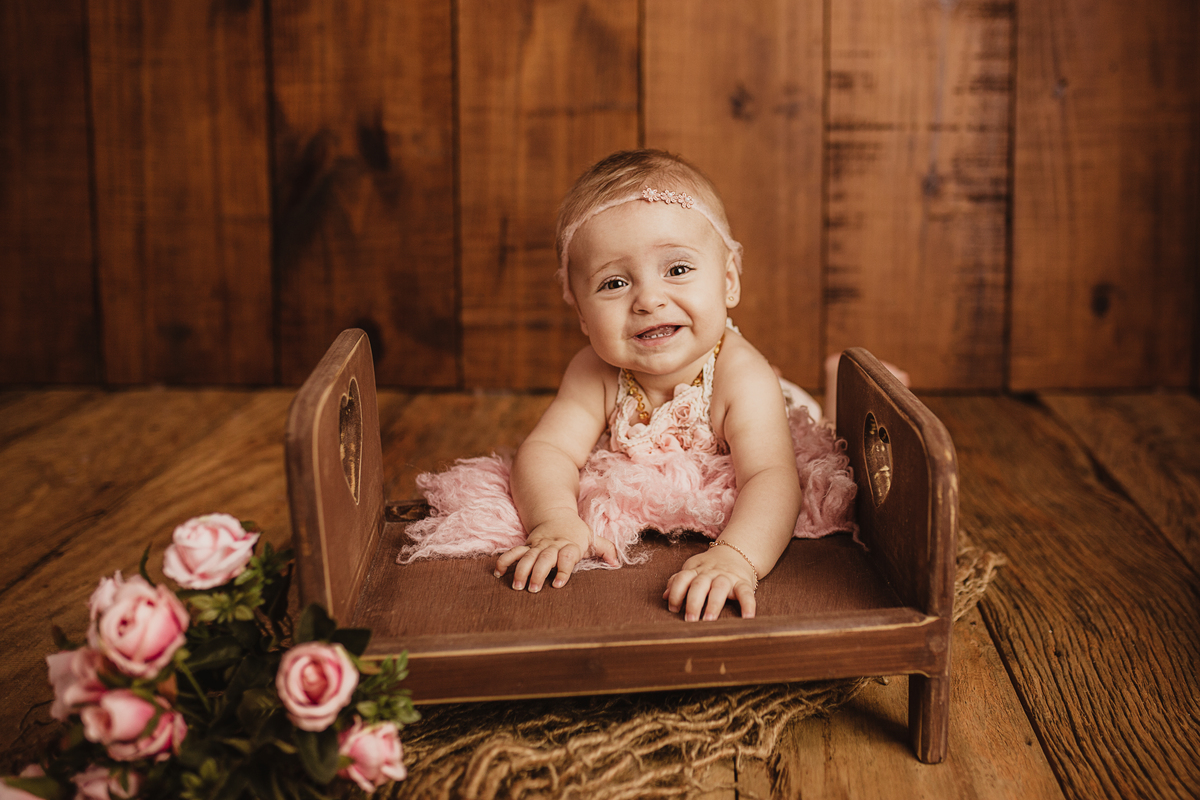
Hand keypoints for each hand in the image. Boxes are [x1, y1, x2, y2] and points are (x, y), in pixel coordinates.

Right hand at [495, 514, 618, 591]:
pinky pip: (514, 552)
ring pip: (527, 557)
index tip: (558, 584)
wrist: (556, 514)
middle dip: (538, 573)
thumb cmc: (576, 533)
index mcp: (570, 545)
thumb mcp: (591, 538)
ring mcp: (538, 545)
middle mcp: (552, 545)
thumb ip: (604, 549)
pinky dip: (504, 561)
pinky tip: (497, 572)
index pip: (567, 556)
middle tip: (533, 589)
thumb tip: (616, 563)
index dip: (563, 570)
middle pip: (544, 558)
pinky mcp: (526, 546)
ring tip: (516, 586)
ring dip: (521, 570)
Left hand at [664, 545, 757, 620]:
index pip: (682, 578)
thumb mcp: (693, 569)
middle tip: (689, 620)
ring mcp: (727, 577)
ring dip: (713, 604)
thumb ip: (679, 581)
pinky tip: (747, 618)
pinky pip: (746, 593)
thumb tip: (664, 596)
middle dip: (693, 602)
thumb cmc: (710, 567)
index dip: (676, 593)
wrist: (737, 553)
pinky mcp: (743, 583)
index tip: (673, 609)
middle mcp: (710, 573)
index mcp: (696, 570)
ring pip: (719, 588)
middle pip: (699, 585)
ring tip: (709, 620)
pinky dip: (748, 605)